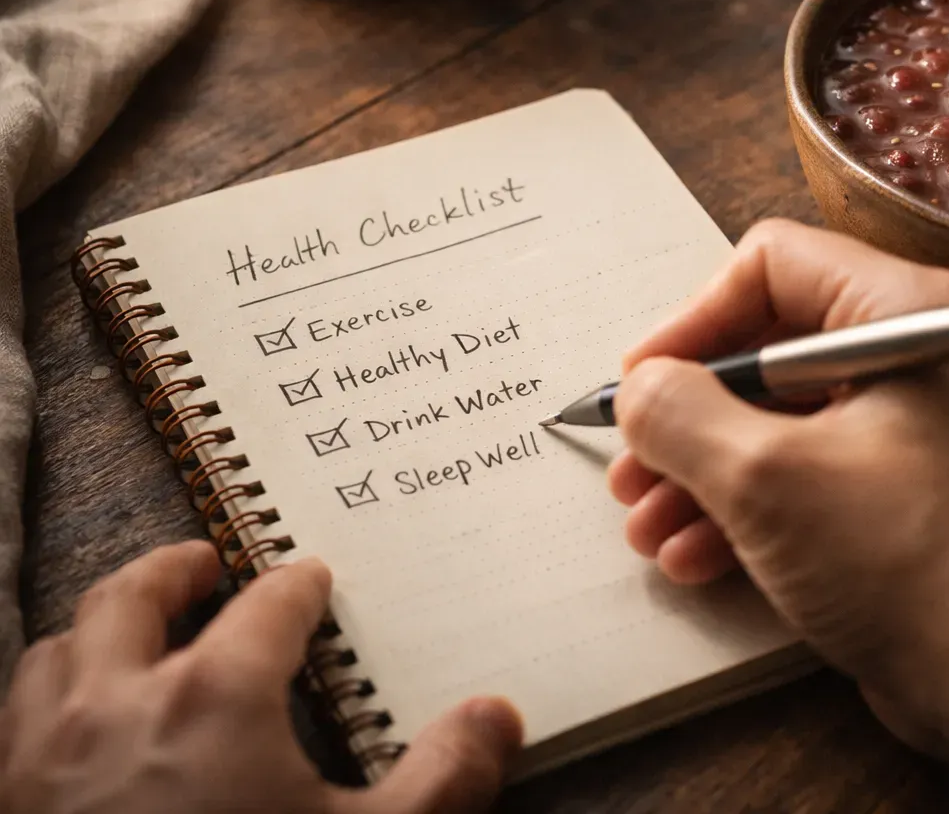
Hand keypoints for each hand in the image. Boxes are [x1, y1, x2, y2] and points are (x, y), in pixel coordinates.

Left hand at [0, 541, 521, 813]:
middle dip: (172, 569)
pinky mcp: (8, 805)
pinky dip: (52, 695)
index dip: (297, 585)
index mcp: (214, 696)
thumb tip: (497, 716)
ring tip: (136, 635)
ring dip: (100, 629)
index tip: (312, 578)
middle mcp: (116, 705)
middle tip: (205, 562)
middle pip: (132, 600)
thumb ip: (441, 778)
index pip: (266, 608)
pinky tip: (82, 728)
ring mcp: (43, 757)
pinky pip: (14, 720)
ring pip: (57, 651)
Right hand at [608, 219, 948, 759]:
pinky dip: (753, 506)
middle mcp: (923, 353)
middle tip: (632, 465)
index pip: (774, 265)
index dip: (692, 320)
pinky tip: (695, 556)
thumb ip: (680, 414)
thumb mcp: (764, 479)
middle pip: (772, 348)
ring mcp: (922, 425)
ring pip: (786, 419)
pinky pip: (815, 472)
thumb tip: (641, 389)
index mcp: (908, 312)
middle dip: (690, 414)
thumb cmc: (904, 563)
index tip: (641, 381)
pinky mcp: (912, 490)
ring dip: (706, 469)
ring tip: (647, 525)